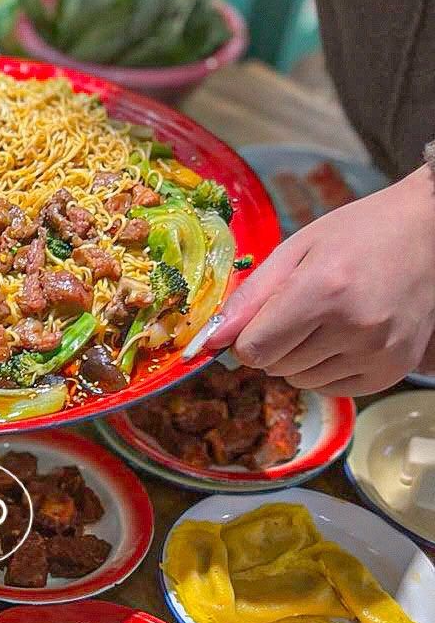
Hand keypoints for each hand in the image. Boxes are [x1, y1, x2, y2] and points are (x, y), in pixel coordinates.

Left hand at [193, 166, 434, 395]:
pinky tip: (347, 336)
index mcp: (323, 291)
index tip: (262, 318)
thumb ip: (250, 297)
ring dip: (301, 358)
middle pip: (275, 368)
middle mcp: (354, 328)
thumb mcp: (297, 249)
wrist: (431, 233)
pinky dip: (328, 369)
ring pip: (301, 382)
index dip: (248, 337)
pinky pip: (332, 390)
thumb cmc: (358, 234)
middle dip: (276, 343)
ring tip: (329, 319)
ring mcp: (377, 354)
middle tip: (304, 309)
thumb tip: (209, 341)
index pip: (254, 350)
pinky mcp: (390, 372)